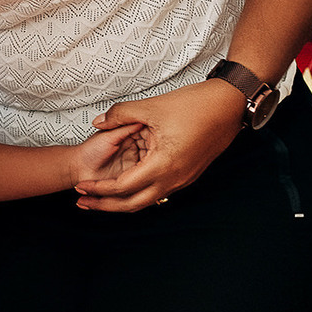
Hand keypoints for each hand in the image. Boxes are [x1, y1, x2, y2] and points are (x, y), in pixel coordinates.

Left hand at [74, 80, 246, 211]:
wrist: (230, 105)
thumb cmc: (195, 105)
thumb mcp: (151, 106)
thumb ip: (120, 115)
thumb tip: (98, 122)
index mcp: (163, 165)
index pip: (123, 187)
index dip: (99, 189)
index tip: (81, 187)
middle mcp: (174, 179)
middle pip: (134, 204)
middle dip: (106, 206)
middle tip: (84, 203)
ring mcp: (183, 179)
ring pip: (148, 200)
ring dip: (123, 200)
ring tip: (100, 196)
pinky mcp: (188, 174)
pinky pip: (159, 191)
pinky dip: (139, 191)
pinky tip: (126, 184)